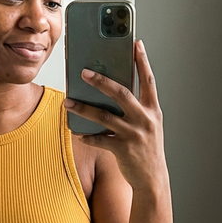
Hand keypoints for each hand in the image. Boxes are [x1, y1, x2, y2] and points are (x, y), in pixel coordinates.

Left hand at [63, 41, 167, 192]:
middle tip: (84, 72)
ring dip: (83, 108)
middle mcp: (145, 120)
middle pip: (121, 93)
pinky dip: (86, 135)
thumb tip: (110, 90)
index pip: (148, 80)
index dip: (142, 61)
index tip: (136, 44)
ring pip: (104, 116)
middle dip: (101, 81)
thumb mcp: (148, 124)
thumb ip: (135, 107)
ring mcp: (134, 135)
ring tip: (68, 102)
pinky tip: (77, 132)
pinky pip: (99, 139)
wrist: (153, 179)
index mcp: (152, 110)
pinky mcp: (123, 150)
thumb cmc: (147, 147)